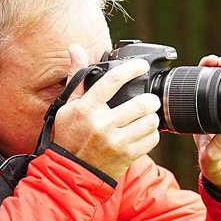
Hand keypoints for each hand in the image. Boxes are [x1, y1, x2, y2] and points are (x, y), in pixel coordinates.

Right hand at [53, 44, 160, 180]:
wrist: (71, 172)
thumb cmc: (70, 136)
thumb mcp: (68, 106)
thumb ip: (76, 77)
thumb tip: (75, 48)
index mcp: (87, 108)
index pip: (114, 80)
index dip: (133, 68)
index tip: (142, 66)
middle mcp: (102, 124)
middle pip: (141, 103)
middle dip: (150, 99)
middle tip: (149, 99)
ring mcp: (116, 141)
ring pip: (150, 121)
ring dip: (152, 116)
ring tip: (146, 116)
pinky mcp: (127, 155)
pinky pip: (152, 139)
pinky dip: (152, 134)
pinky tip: (143, 132)